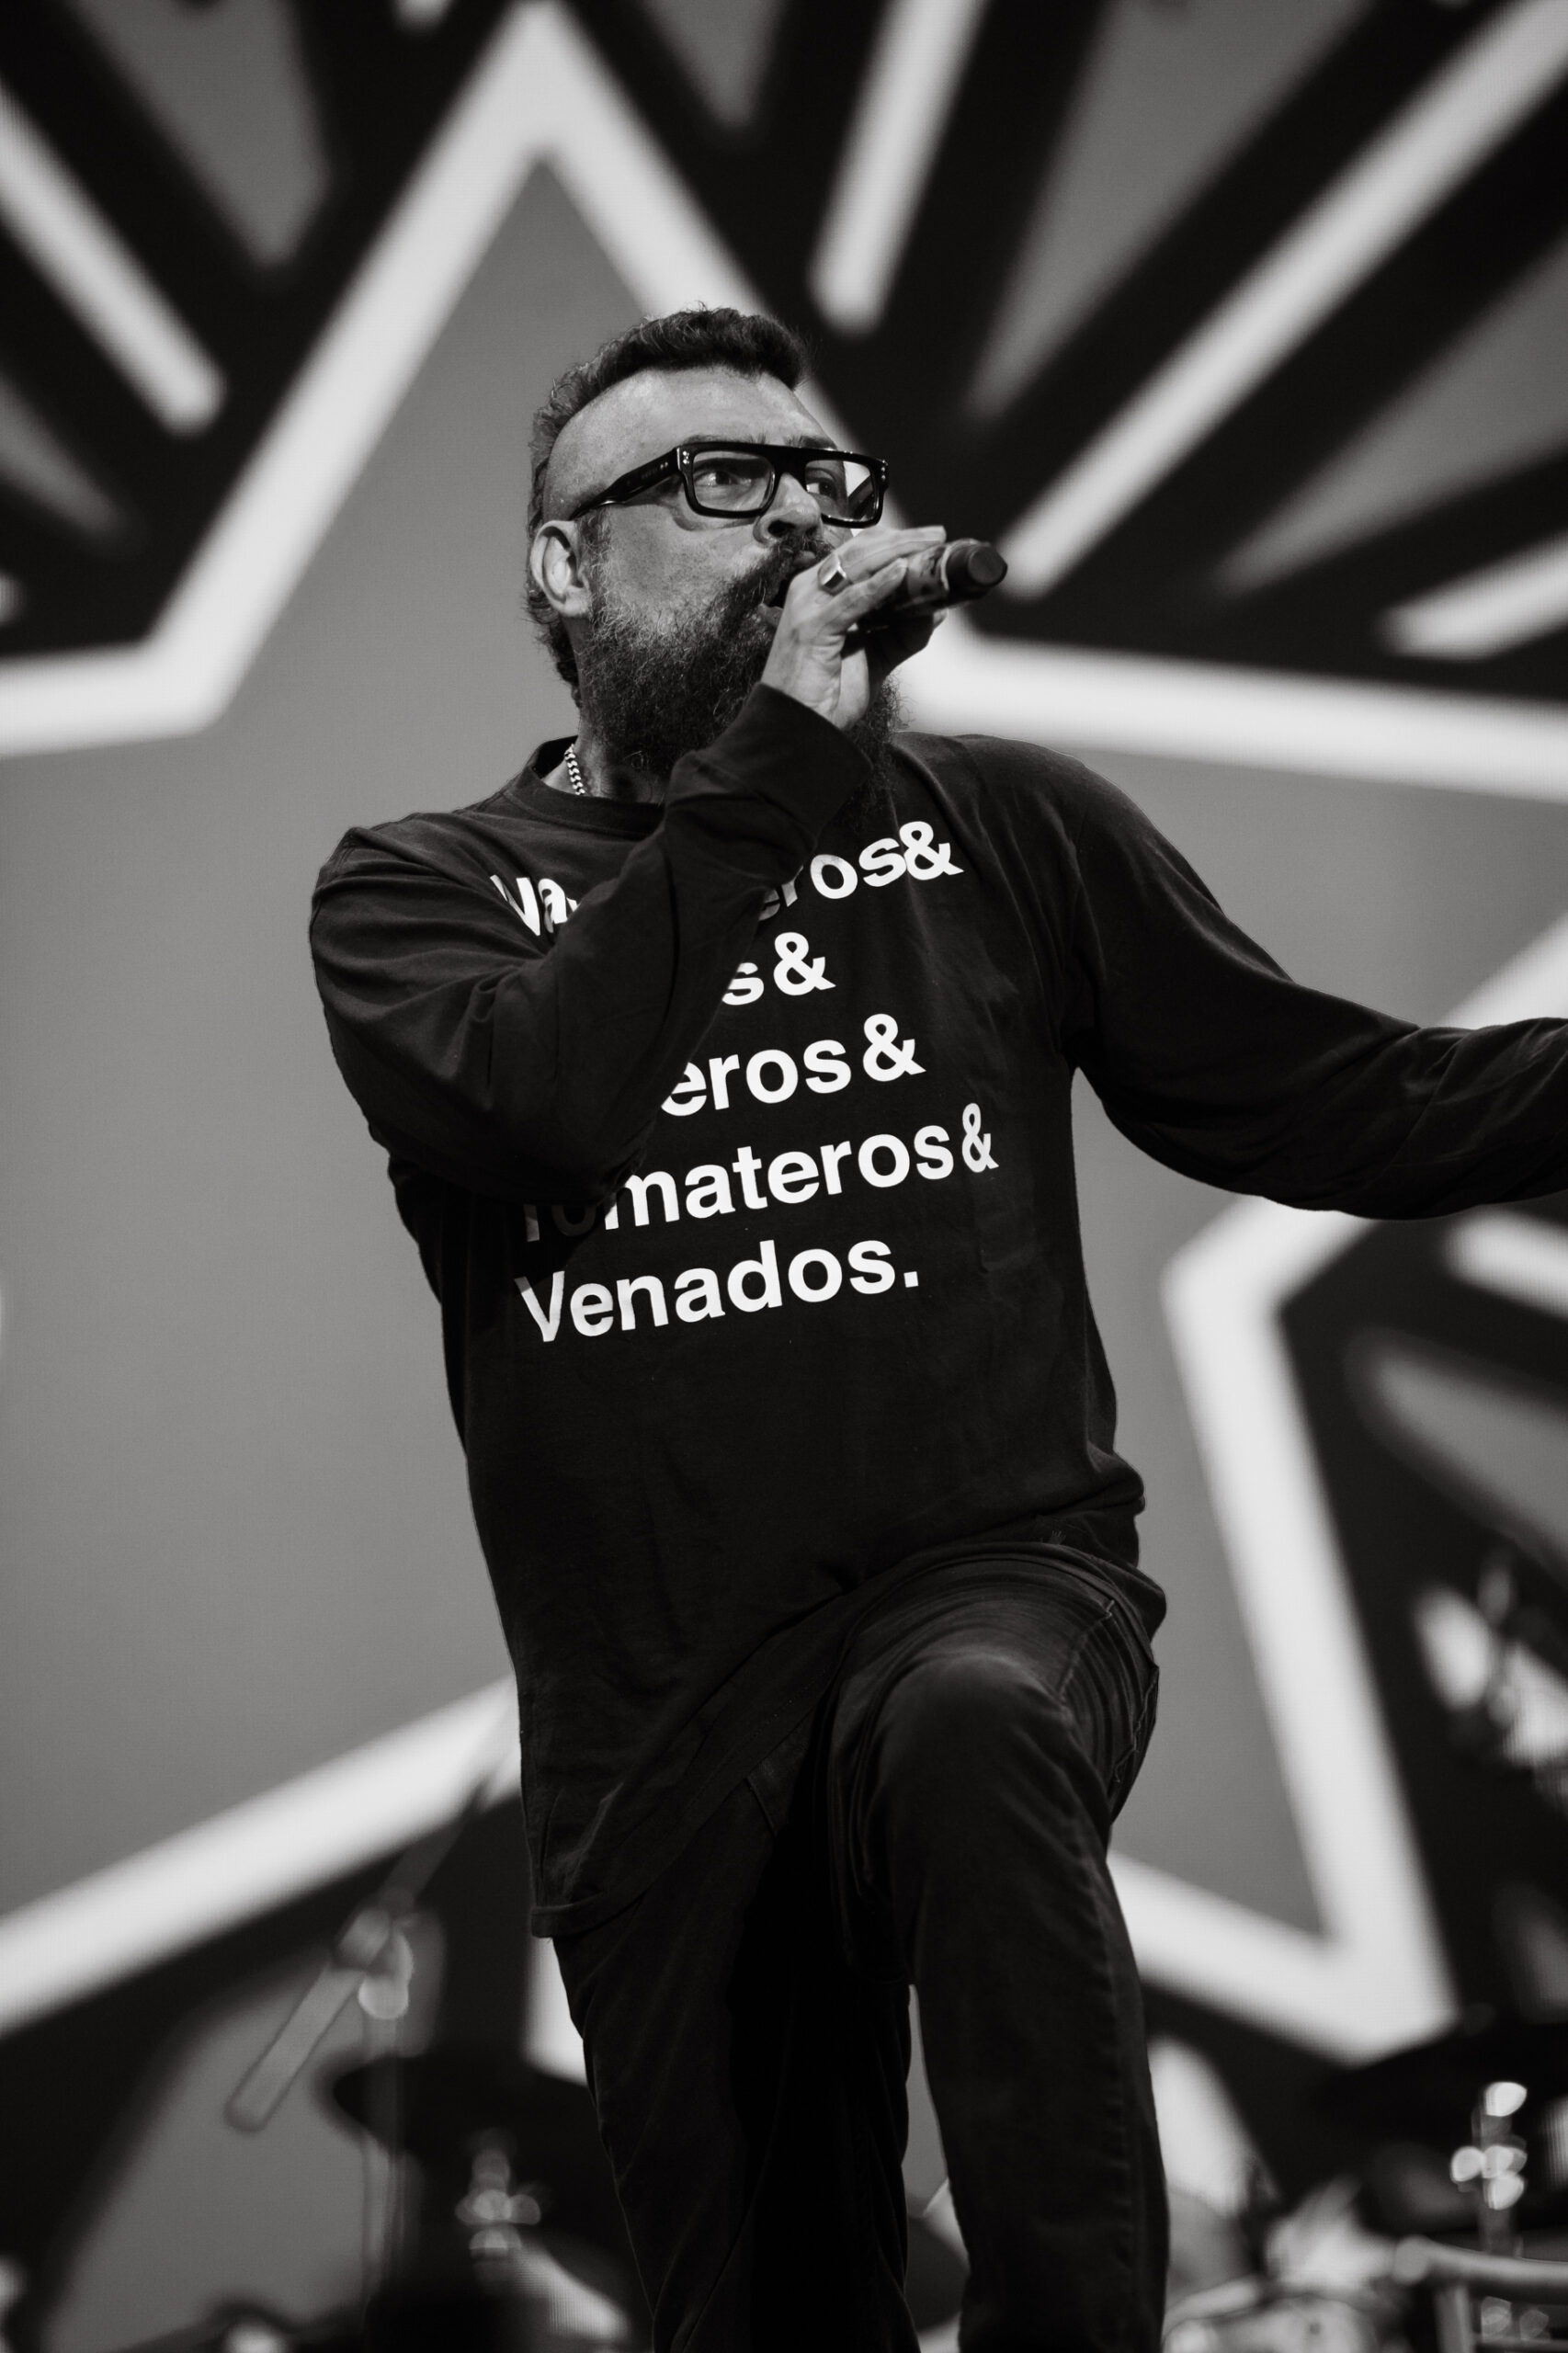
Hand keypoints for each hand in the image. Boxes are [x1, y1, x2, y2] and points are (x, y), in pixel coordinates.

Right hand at [760, 524, 946, 731]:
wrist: (798, 729)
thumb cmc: (824, 694)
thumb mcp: (874, 658)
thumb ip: (902, 635)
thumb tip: (935, 612)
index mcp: (819, 592)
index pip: (859, 553)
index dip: (895, 541)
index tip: (930, 540)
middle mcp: (810, 590)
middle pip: (861, 550)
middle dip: (902, 539)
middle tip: (937, 535)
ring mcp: (808, 606)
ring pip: (858, 566)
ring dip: (897, 553)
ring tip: (927, 547)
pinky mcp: (813, 628)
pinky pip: (852, 600)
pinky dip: (879, 585)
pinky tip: (902, 573)